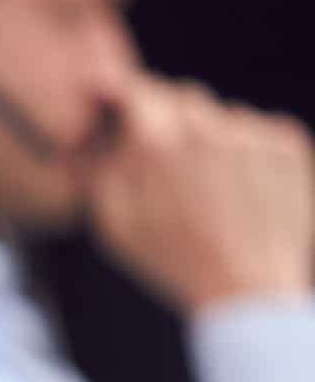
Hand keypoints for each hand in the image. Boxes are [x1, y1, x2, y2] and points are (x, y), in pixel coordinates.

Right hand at [83, 75, 314, 315]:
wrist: (247, 292)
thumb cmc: (172, 262)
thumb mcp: (115, 224)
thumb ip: (98, 169)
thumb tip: (93, 131)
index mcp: (159, 143)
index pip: (139, 90)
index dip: (129, 97)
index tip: (125, 106)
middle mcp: (207, 126)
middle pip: (183, 96)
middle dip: (172, 119)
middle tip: (171, 164)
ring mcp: (252, 133)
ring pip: (224, 115)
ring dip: (212, 139)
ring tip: (211, 191)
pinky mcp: (288, 144)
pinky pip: (260, 130)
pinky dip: (249, 152)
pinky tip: (242, 193)